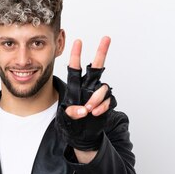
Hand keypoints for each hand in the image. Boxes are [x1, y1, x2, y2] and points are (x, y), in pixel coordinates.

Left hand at [55, 36, 116, 151]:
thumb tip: (84, 110)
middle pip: (97, 66)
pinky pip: (108, 100)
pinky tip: (95, 113)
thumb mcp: (66, 118)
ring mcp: (98, 95)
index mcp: (75, 86)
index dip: (76, 55)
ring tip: (89, 109)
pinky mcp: (106, 103)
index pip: (75, 68)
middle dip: (102, 51)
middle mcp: (88, 87)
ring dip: (97, 97)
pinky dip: (102, 107)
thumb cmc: (71, 124)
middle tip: (106, 38)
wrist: (81, 135)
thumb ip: (72, 113)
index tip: (78, 41)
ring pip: (103, 87)